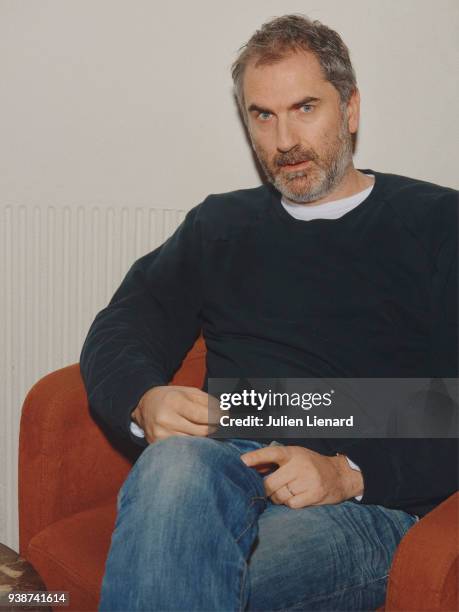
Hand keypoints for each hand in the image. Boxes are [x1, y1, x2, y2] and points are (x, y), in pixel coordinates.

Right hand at [131, 385, 219, 443]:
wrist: (144, 405)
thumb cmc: (171, 397)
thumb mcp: (189, 392)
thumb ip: (209, 402)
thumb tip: (226, 414)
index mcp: (173, 402)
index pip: (202, 416)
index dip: (218, 418)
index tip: (227, 418)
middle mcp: (165, 420)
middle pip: (200, 432)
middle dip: (215, 429)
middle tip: (222, 426)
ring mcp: (160, 435)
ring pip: (194, 443)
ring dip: (206, 439)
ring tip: (210, 432)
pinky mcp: (158, 446)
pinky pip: (183, 449)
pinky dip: (194, 445)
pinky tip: (198, 440)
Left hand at [241, 445, 363, 507]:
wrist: (340, 475)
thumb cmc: (311, 465)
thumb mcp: (294, 456)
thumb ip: (273, 462)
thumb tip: (249, 468)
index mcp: (293, 453)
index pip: (272, 453)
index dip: (256, 457)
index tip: (242, 461)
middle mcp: (300, 465)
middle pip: (271, 483)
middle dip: (265, 489)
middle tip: (268, 489)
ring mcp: (308, 480)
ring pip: (280, 496)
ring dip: (278, 497)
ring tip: (287, 491)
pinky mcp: (315, 494)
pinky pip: (291, 504)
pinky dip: (290, 504)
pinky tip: (296, 497)